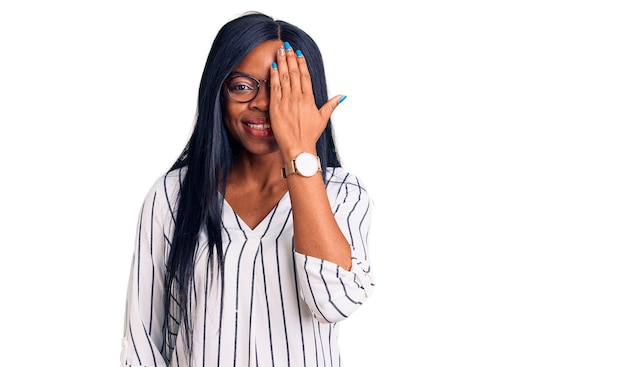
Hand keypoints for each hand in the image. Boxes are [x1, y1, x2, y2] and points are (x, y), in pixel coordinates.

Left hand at [269, 41, 343, 160]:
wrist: (298, 148)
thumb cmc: (310, 135)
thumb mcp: (322, 118)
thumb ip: (331, 105)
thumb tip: (343, 96)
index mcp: (309, 99)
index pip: (305, 75)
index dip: (301, 63)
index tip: (298, 53)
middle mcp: (298, 97)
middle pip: (293, 72)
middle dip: (290, 58)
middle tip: (287, 46)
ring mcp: (286, 101)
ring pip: (283, 77)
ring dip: (281, 62)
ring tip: (279, 51)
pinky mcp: (276, 107)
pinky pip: (274, 88)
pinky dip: (273, 76)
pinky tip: (272, 66)